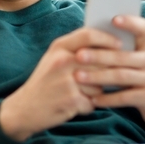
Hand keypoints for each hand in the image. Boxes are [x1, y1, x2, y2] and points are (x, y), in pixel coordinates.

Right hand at [0, 28, 120, 141]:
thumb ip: (77, 49)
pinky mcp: (70, 100)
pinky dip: (87, 106)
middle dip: (107, 72)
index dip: (107, 39)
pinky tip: (75, 105)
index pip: (89, 35)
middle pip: (100, 61)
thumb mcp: (54, 58)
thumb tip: (110, 44)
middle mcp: (62, 61)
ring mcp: (66, 81)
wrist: (24, 108)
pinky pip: (93, 102)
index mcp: (59, 47)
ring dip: (95, 93)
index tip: (119, 44)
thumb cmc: (45, 82)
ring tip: (80, 94)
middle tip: (107, 78)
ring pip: (99, 85)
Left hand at [73, 15, 144, 143]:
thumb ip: (125, 56)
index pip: (144, 29)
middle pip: (123, 55)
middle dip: (98, 55)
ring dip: (97, 76)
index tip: (113, 19)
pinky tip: (93, 99)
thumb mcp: (142, 68)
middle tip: (78, 55)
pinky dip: (108, 99)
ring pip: (121, 76)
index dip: (131, 22)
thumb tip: (92, 44)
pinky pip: (126, 96)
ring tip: (78, 77)